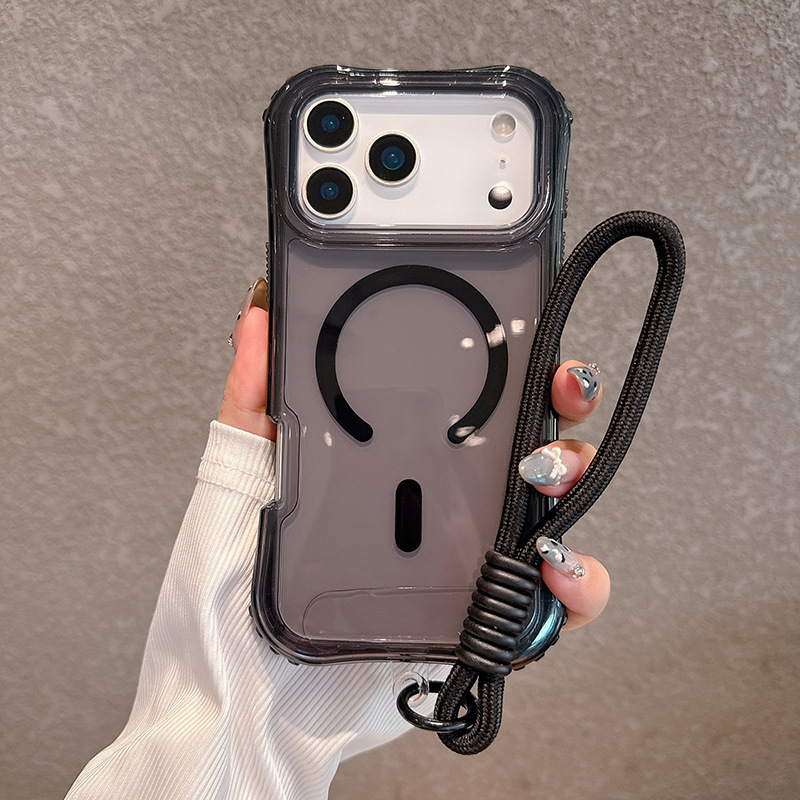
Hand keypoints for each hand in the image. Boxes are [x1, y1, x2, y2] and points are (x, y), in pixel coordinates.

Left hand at [220, 279, 609, 631]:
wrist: (244, 699)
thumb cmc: (232, 596)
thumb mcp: (237, 483)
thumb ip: (251, 402)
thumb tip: (256, 317)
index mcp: (395, 466)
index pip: (467, 401)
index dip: (509, 364)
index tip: (524, 338)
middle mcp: (440, 507)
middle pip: (525, 441)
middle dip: (560, 405)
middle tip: (558, 391)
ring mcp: (467, 561)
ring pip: (552, 508)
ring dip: (573, 480)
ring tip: (547, 478)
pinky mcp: (484, 623)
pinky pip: (553, 601)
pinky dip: (578, 581)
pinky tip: (556, 566)